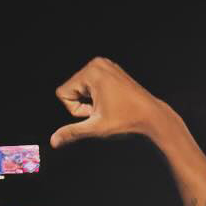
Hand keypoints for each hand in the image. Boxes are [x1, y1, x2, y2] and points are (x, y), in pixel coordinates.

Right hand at [51, 57, 168, 148]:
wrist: (153, 116)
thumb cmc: (127, 121)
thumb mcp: (97, 128)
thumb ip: (72, 132)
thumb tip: (53, 142)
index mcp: (91, 71)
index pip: (63, 93)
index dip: (76, 110)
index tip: (96, 113)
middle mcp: (97, 63)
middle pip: (72, 89)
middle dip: (85, 105)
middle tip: (106, 110)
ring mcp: (105, 64)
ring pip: (82, 87)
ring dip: (92, 101)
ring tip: (111, 106)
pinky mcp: (111, 69)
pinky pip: (93, 84)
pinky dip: (99, 95)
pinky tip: (114, 101)